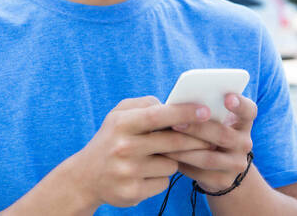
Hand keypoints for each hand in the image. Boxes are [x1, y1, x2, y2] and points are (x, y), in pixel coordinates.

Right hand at [70, 96, 212, 208]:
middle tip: (211, 138)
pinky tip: (147, 173)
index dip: (184, 113)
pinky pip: (164, 182)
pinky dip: (161, 177)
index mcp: (121, 123)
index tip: (205, 111)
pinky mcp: (132, 192)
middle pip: (172, 142)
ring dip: (173, 159)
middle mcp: (124, 147)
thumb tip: (175, 105)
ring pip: (171, 163)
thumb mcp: (119, 115)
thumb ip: (145, 104)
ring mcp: (127, 172)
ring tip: (156, 156)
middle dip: (196, 140)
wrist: (85, 177)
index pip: (158, 115)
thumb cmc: (111, 138)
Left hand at [163, 93, 256, 192]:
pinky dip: (181, 163)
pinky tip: (167, 156)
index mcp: (243, 121)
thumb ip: (202, 110)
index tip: (227, 98)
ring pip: (209, 157)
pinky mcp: (223, 180)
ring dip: (184, 149)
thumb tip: (176, 104)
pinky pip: (199, 173)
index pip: (248, 111)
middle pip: (223, 134)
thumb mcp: (213, 120)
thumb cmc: (209, 132)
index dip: (239, 104)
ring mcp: (236, 164)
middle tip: (176, 123)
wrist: (221, 167)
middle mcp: (244, 142)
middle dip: (197, 128)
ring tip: (164, 141)